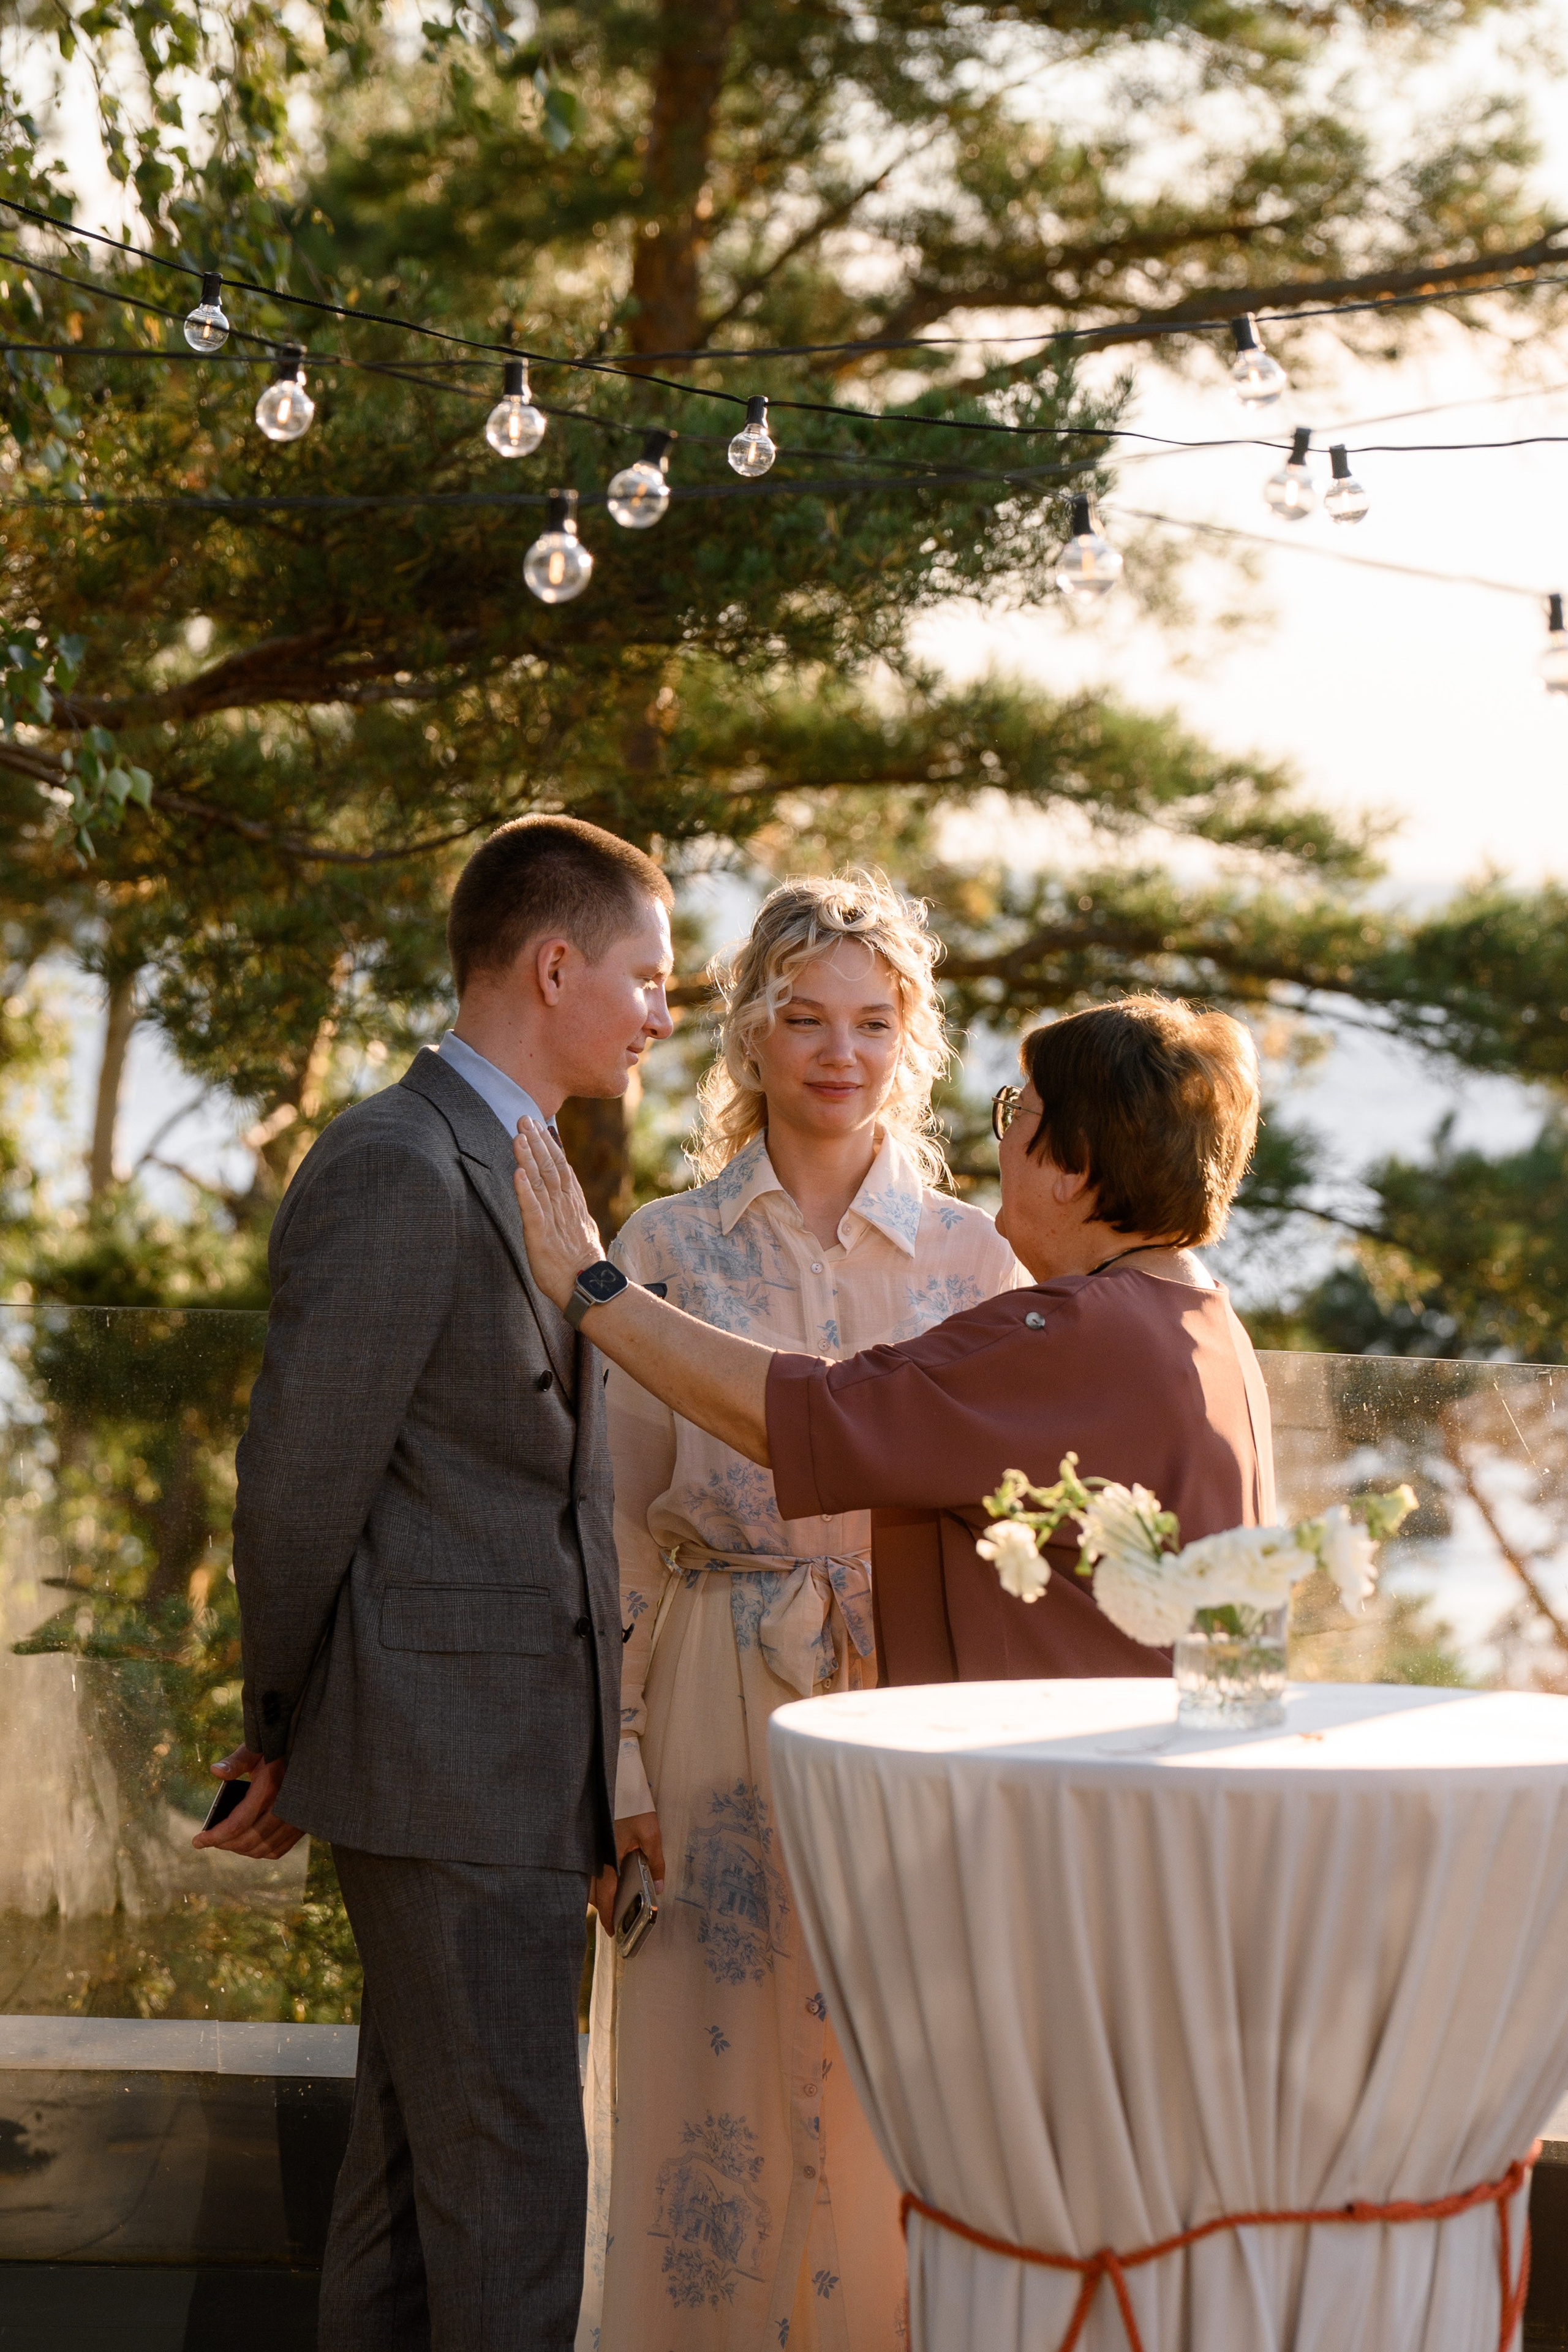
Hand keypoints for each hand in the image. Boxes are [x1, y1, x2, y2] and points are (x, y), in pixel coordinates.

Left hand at [191, 1747, 304, 1860]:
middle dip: (224, 1844)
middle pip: (248, 1841)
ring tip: (227, 1841)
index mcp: (269, 1789)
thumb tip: (215, 1771)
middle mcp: (284, 1808)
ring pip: (262, 1849)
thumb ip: (235, 1761)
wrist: (309, 1756)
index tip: (197, 1841)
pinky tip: (248, 1844)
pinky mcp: (301, 1826)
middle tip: (210, 1840)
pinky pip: (277, 1850)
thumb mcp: (256, 1749)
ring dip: (240, 1850)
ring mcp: (295, 1820)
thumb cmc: (276, 1750)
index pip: (237, 1824)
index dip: (214, 1836)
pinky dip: (259, 1852)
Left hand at [512, 1120, 603, 1309]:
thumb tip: (573, 1196)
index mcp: (573, 1207)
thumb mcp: (582, 1232)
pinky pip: (532, 1210)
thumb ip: (575, 1212)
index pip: (562, 1169)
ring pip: (541, 1183)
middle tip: (525, 1117)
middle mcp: (564, 1209)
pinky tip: (517, 1173)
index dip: (550, 1146)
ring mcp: (553, 1221)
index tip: (539, 1125)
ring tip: (519, 1136)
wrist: (590, 1291)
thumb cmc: (582, 1267)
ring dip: (529, 1158)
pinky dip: (524, 1191)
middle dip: (537, 1142)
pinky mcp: (541, 1237)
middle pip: (551, 1169)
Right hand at [590, 1810, 665, 1933]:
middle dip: (601, 1907)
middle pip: (592, 1893)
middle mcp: (592, 1859)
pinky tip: (608, 1875)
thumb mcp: (650, 1833)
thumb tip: (658, 1887)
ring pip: (588, 1881)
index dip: (606, 1917)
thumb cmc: (632, 1806)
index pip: (604, 1898)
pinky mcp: (588, 1841)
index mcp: (606, 1862)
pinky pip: (588, 1868)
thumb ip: (655, 1861)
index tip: (610, 1932)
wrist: (615, 1779)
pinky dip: (595, 1878)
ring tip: (613, 1898)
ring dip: (597, 1893)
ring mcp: (588, 1850)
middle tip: (615, 1917)